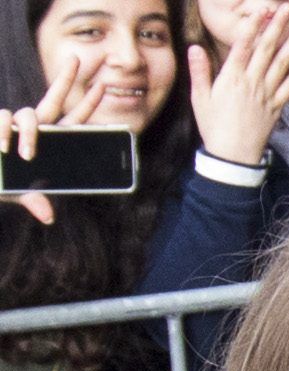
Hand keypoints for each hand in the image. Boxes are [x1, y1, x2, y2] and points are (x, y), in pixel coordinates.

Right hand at [0, 53, 105, 225]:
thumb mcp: (20, 194)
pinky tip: (1, 147)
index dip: (86, 105)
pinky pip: (3, 120)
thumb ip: (34, 200)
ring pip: (30, 115)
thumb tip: (48, 216)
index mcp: (49, 142)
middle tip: (79, 58)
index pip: (72, 121)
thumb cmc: (0, 181)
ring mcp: (14, 123)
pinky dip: (4, 133)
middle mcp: (34, 128)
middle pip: (54, 99)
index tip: (101, 87)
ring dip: (29, 133)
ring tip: (24, 155)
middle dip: (66, 79)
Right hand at [188, 2, 288, 169]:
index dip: (254, 25)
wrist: (234, 157)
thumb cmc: (214, 127)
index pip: (244, 44)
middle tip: (286, 8)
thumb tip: (194, 47)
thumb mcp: (200, 98)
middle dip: (277, 26)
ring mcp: (267, 95)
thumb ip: (199, 71)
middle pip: (266, 49)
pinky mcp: (277, 107)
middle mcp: (252, 83)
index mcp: (231, 77)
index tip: (263, 10)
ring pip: (281, 64)